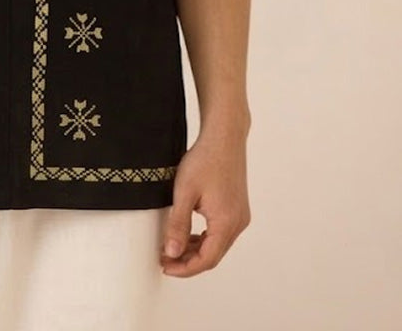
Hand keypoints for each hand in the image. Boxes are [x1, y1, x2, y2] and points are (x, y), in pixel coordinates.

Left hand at [160, 127, 250, 276]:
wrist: (224, 136)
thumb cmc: (205, 159)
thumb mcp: (184, 192)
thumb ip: (178, 224)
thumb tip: (173, 252)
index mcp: (227, 223)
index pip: (206, 260)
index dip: (185, 268)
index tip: (165, 266)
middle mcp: (238, 223)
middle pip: (213, 255)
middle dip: (189, 261)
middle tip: (165, 258)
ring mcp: (240, 215)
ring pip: (218, 244)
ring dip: (196, 249)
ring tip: (173, 247)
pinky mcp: (237, 207)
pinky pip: (221, 232)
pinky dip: (205, 237)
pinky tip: (189, 233)